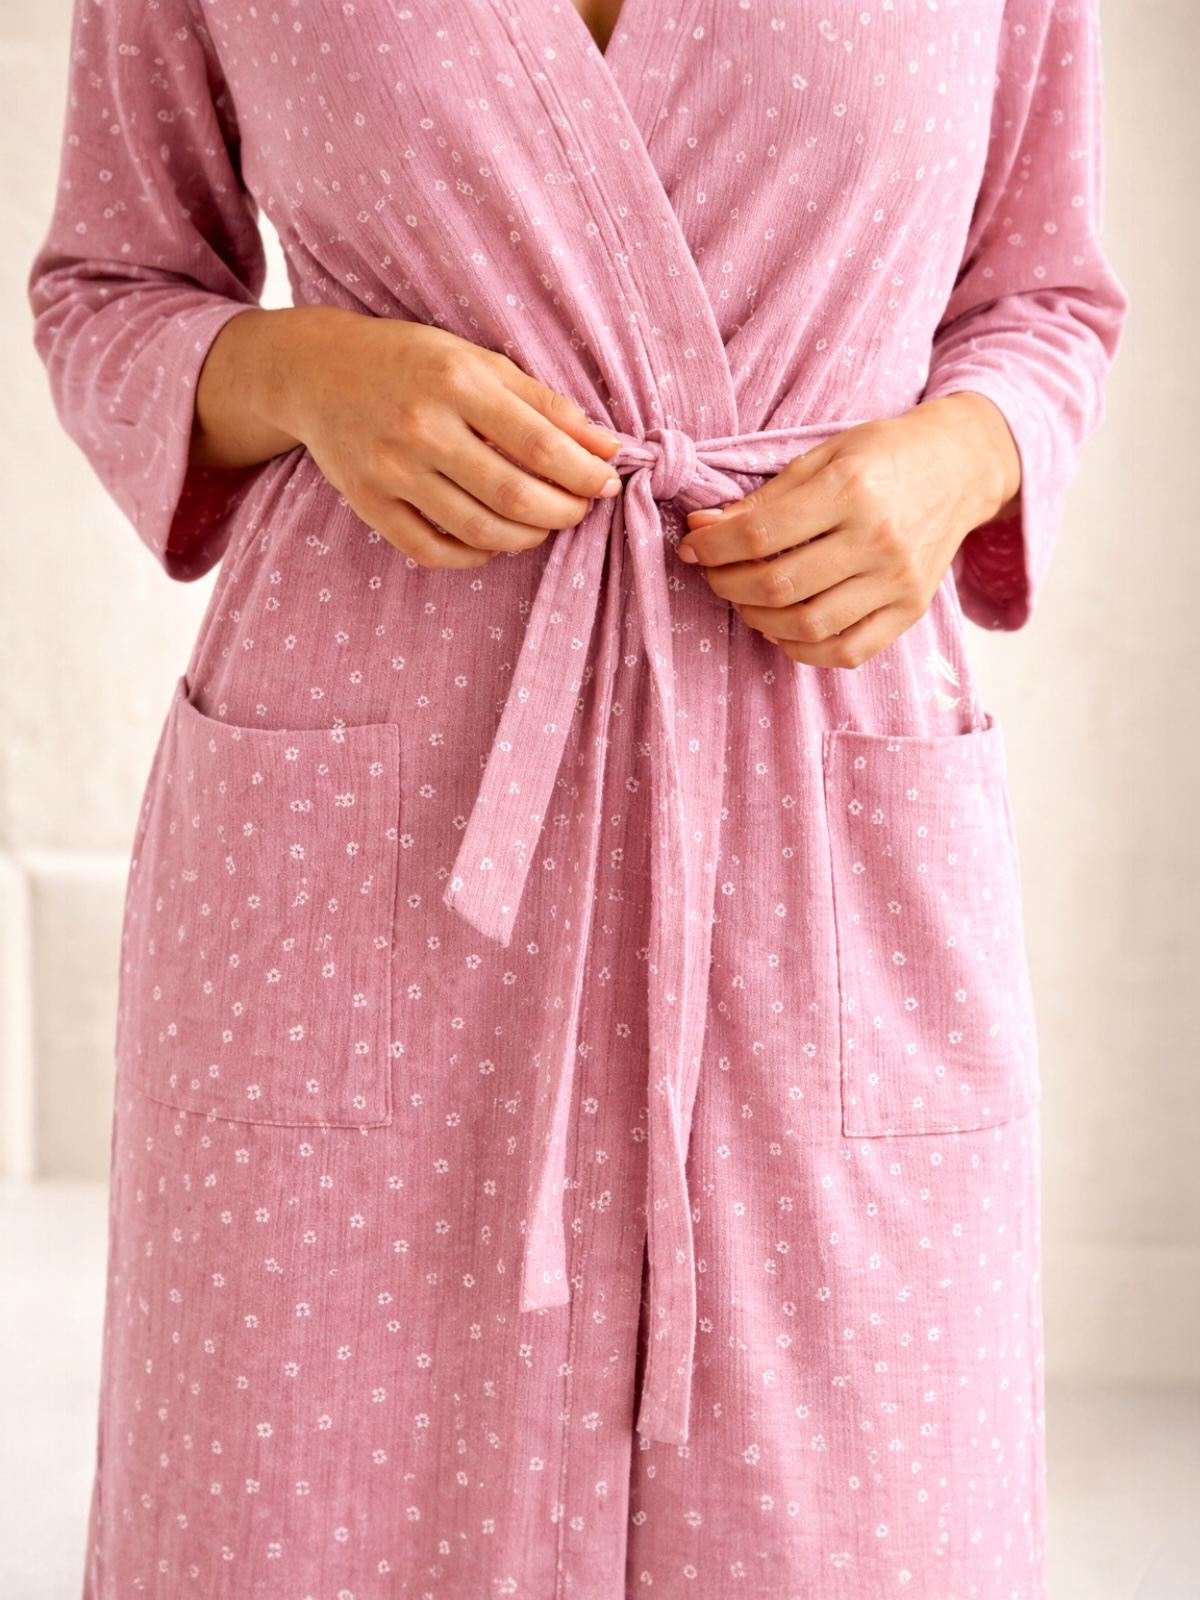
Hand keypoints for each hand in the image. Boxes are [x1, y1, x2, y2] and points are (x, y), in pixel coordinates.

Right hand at [191, 307, 622, 568]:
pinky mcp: (370, 505)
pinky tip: (496, 540)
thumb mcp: (478, 361)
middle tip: (580, 509)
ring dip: (529, 537)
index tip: (607, 483)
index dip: (584, 473)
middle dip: (564, 512)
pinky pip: (435, 551)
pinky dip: (477, 555)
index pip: (540, 444)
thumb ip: (544, 403)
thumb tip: (607, 447)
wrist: (317, 371)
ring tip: (545, 523)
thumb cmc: (411, 361)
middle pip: (515, 496)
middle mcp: (422, 428)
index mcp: (456, 381)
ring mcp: (392, 473)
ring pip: (481, 531)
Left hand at [677, 393, 1020, 667]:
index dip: (712, 547)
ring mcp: (898, 580)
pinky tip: (784, 627)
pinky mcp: (912, 609)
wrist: (962, 466)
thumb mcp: (824, 456)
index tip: (692, 546)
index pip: (759, 535)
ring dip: (758, 619)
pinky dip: (804, 649)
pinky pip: (848, 651)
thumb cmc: (885, 455)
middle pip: (778, 585)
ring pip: (808, 625)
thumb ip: (765, 498)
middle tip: (714, 574)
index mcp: (851, 489)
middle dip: (727, 584)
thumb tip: (703, 530)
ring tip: (745, 600)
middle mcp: (878, 539)